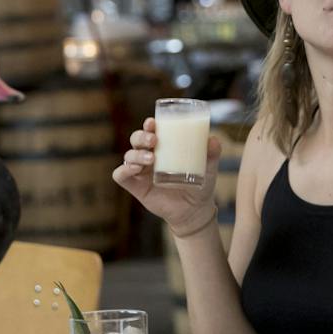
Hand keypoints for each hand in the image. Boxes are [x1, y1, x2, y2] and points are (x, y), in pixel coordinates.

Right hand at [111, 118, 220, 236]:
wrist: (195, 210)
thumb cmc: (200, 184)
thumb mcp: (208, 167)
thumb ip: (212, 153)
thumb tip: (213, 140)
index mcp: (163, 147)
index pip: (151, 130)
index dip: (149, 125)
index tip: (153, 123)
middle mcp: (148, 156)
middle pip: (136, 139)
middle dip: (141, 136)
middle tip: (153, 140)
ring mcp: (140, 171)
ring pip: (128, 155)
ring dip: (136, 154)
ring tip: (151, 159)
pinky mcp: (135, 186)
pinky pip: (120, 175)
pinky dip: (124, 170)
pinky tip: (135, 169)